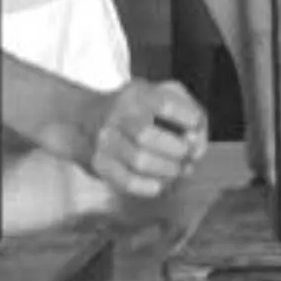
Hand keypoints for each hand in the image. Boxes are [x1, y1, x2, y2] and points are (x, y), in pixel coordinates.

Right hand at [63, 79, 208, 198]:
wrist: (82, 120)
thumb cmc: (136, 108)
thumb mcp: (163, 94)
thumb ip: (189, 110)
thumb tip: (197, 141)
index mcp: (137, 95)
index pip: (164, 104)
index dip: (187, 117)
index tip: (195, 126)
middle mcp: (117, 117)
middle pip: (147, 136)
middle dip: (177, 150)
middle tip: (187, 155)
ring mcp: (105, 142)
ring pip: (138, 162)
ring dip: (167, 170)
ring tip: (178, 169)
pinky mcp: (99, 165)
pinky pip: (125, 181)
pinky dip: (149, 186)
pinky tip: (160, 184)